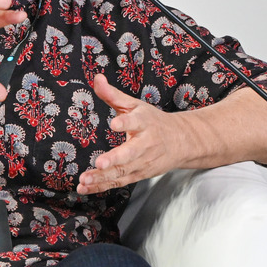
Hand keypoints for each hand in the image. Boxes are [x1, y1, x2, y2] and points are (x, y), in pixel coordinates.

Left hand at [76, 73, 201, 194]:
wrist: (181, 142)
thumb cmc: (153, 122)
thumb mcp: (135, 105)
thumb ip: (113, 95)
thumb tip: (97, 79)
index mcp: (144, 123)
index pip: (135, 122)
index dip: (125, 123)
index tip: (115, 123)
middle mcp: (145, 144)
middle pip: (131, 153)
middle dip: (115, 159)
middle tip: (100, 162)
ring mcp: (143, 162)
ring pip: (123, 171)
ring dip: (103, 177)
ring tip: (85, 179)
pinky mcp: (139, 174)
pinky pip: (119, 182)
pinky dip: (102, 186)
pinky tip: (86, 187)